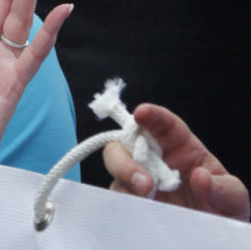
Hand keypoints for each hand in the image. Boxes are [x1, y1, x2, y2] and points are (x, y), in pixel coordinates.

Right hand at [104, 104, 249, 220]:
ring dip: (124, 178)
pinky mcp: (135, 205)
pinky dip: (124, 201)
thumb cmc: (224, 210)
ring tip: (145, 195)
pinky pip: (118, 198)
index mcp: (180, 146)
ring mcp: (142, 182)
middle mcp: (155, 159)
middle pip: (125, 143)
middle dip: (126, 156)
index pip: (162, 123)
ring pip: (116, 169)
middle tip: (145, 181)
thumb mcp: (234, 197)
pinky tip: (141, 209)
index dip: (151, 114)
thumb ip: (223, 187)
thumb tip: (200, 176)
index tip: (141, 113)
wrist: (217, 238)